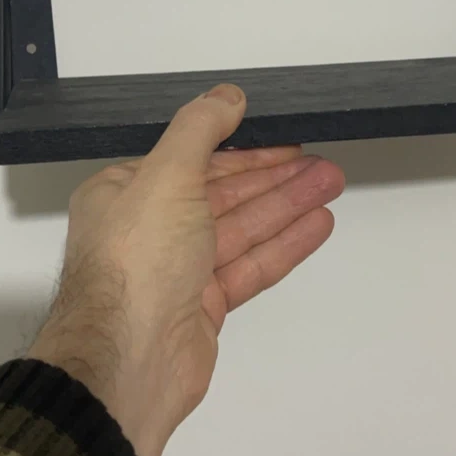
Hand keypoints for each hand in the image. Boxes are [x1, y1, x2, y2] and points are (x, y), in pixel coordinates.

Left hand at [28, 84, 344, 455]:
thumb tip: (226, 96)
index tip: (284, 139)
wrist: (129, 359)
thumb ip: (200, 130)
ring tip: (331, 184)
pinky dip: (283, 245)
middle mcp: (149, 231)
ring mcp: (177, 271)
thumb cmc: (136, 265)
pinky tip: (316, 225)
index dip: (243, 149)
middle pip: (223, 194)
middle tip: (323, 163)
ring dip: (287, 205)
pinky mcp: (203, 306)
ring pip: (242, 229)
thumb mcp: (167, 175)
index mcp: (125, 195)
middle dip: (275, 177)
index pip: (193, 161)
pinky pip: (249, 266)